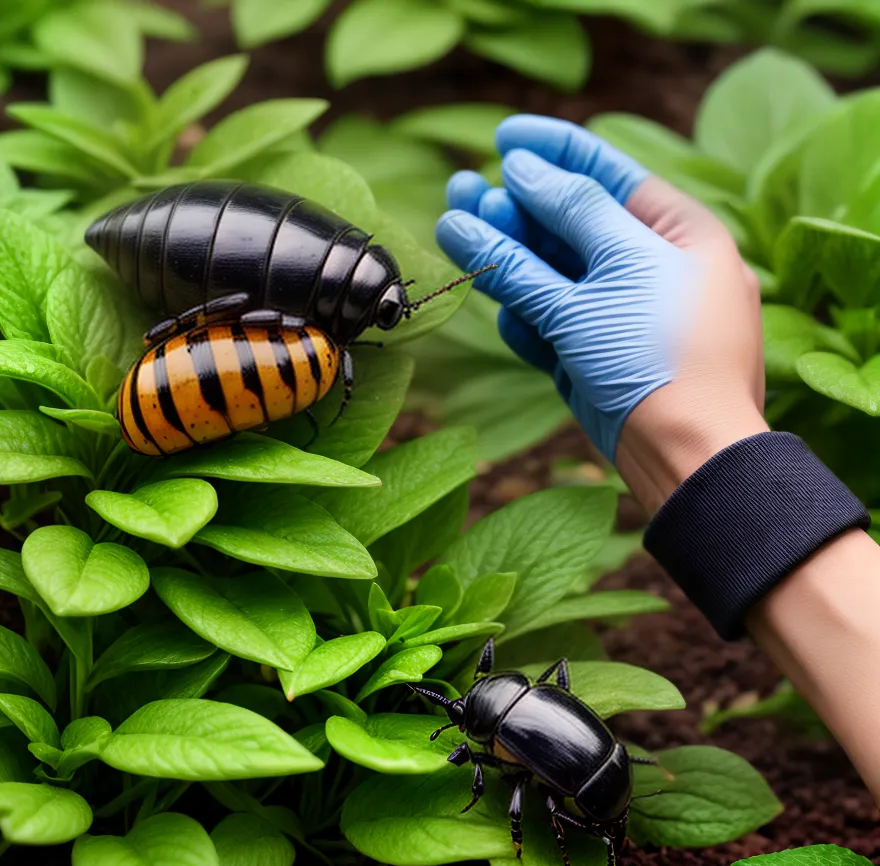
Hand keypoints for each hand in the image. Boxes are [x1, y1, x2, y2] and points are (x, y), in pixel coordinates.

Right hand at [435, 115, 766, 512]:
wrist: (685, 454)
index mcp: (676, 231)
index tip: (506, 136)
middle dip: (516, 207)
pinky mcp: (594, 360)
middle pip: (571, 224)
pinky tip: (502, 309)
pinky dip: (527, 317)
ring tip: (456, 231)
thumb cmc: (664, 355)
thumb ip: (546, 233)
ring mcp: (619, 317)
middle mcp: (649, 269)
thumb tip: (510, 178)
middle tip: (461, 187)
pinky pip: (552, 326)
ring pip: (552, 277)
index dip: (555, 150)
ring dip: (507, 258)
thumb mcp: (607, 277)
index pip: (608, 174)